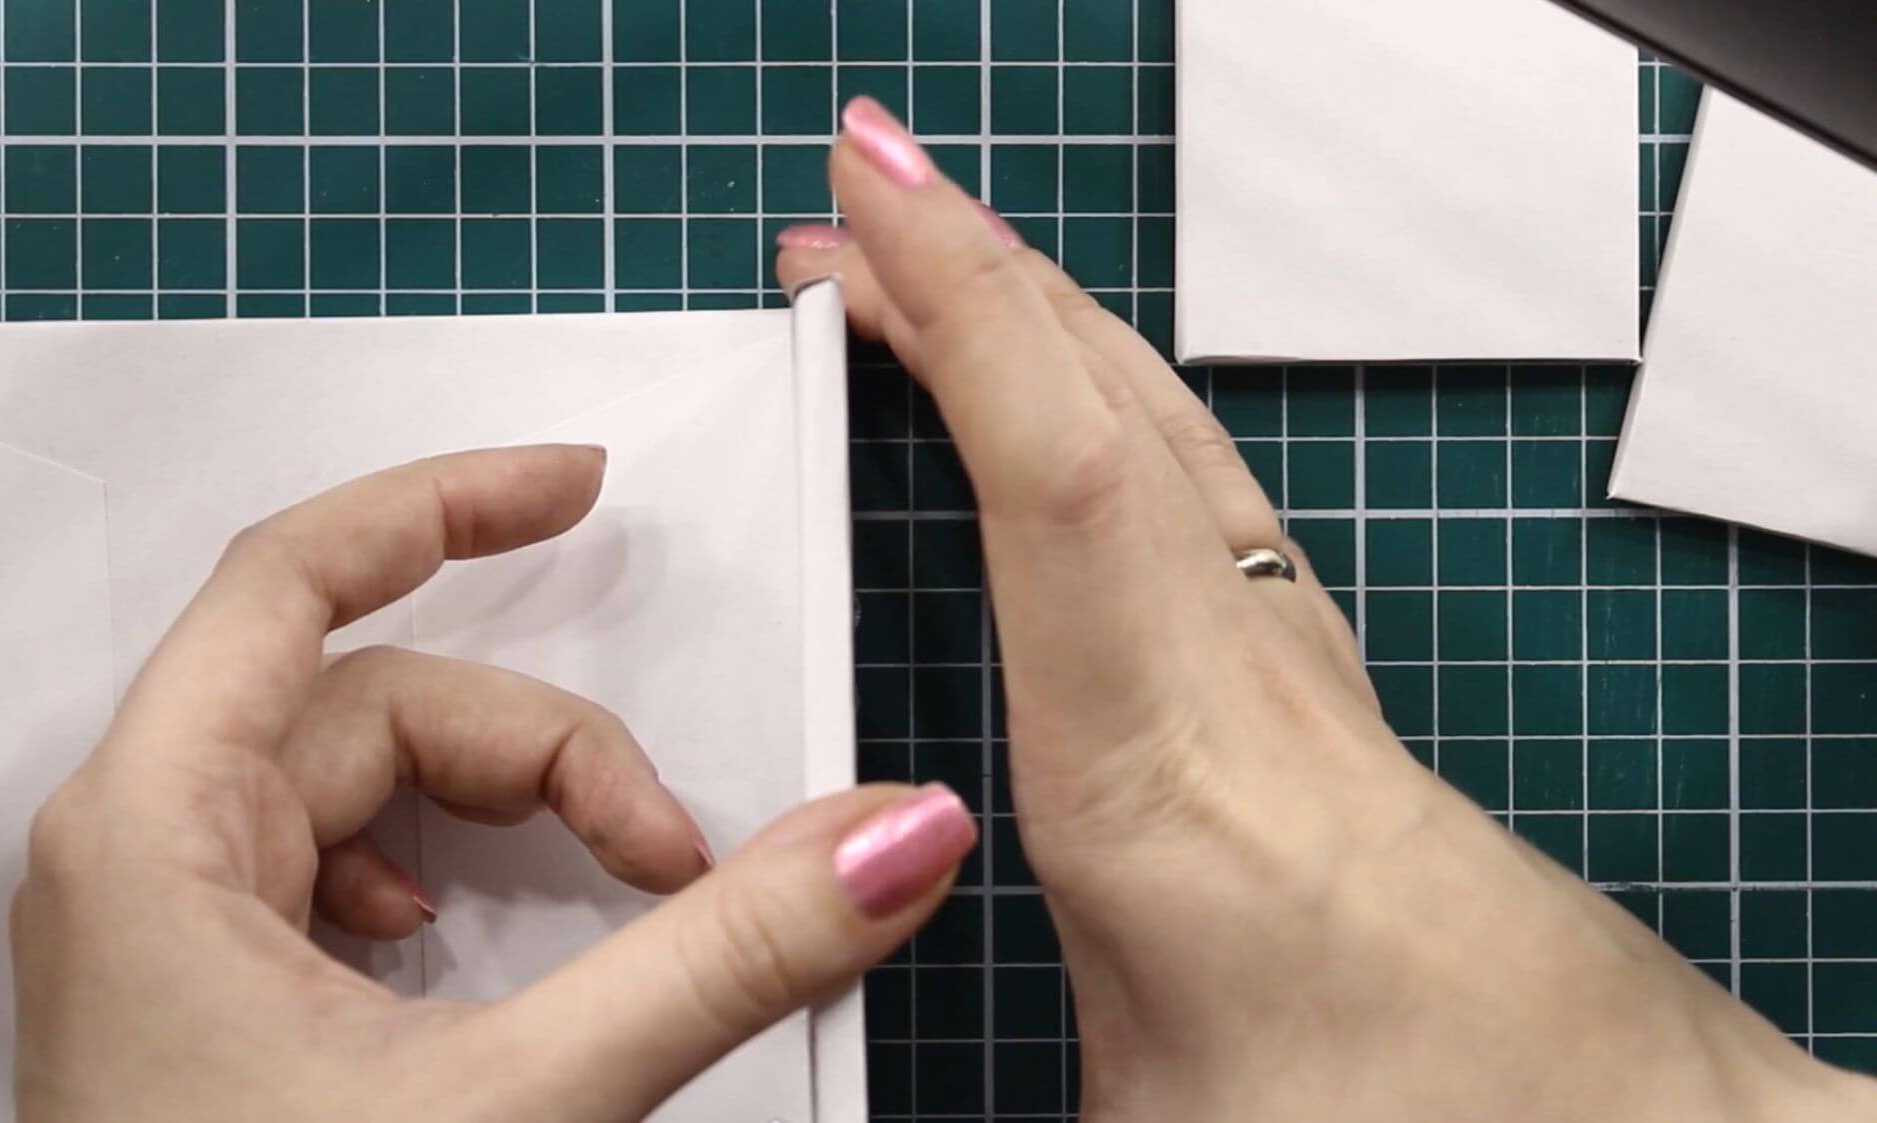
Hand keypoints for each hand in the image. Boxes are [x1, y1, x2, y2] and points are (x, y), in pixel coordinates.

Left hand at [10, 446, 975, 1120]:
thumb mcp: (521, 1102)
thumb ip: (719, 960)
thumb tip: (890, 836)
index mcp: (156, 832)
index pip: (293, 575)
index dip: (449, 504)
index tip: (579, 486)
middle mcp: (140, 853)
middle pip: (374, 699)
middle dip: (546, 750)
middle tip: (673, 850)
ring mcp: (167, 922)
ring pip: (366, 783)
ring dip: (505, 815)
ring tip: (600, 894)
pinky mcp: (207, 988)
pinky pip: (335, 862)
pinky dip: (441, 873)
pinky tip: (468, 943)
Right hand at [777, 97, 1876, 1120]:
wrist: (1590, 1109)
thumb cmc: (1399, 1100)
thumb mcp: (1159, 1122)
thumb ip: (1011, 1067)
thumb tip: (871, 1037)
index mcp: (1172, 776)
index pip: (1066, 484)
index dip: (965, 318)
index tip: (868, 202)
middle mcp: (1241, 671)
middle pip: (1115, 407)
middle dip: (968, 275)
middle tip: (843, 210)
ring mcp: (1285, 648)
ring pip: (1163, 422)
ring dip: (1035, 318)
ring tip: (922, 268)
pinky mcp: (1298, 660)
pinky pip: (1188, 471)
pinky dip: (1096, 391)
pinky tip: (1055, 395)